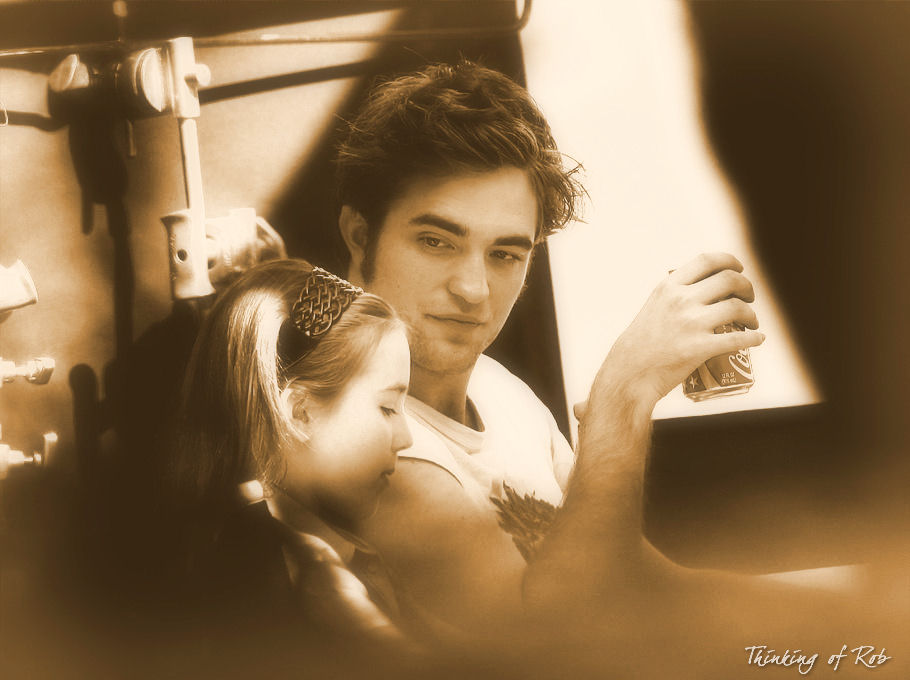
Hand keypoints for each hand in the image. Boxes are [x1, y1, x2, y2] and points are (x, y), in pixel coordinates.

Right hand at [592, 252, 765, 411]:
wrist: (630, 373)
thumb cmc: (641, 343)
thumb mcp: (653, 307)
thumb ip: (674, 296)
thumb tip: (702, 290)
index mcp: (669, 287)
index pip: (708, 260)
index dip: (730, 261)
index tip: (739, 268)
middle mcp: (682, 300)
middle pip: (730, 280)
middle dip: (747, 287)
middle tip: (749, 298)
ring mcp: (692, 324)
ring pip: (738, 308)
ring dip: (752, 315)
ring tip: (752, 322)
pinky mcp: (700, 348)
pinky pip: (738, 339)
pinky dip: (754, 339)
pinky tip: (758, 340)